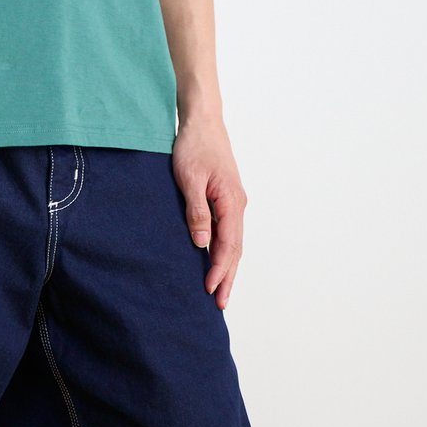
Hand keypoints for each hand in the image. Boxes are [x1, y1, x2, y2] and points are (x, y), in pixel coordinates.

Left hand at [171, 116, 246, 309]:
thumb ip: (197, 211)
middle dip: (228, 277)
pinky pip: (228, 230)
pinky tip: (216, 260)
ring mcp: (234, 202)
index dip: (219, 269)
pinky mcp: (226, 198)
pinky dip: (224, 250)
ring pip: (233, 242)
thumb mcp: (189, 178)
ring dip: (227, 266)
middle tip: (220, 304)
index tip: (209, 289)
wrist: (202, 122)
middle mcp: (237, 205)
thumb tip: (202, 243)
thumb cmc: (194, 146)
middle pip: (235, 249)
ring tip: (220, 291)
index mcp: (231, 202)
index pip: (228, 245)